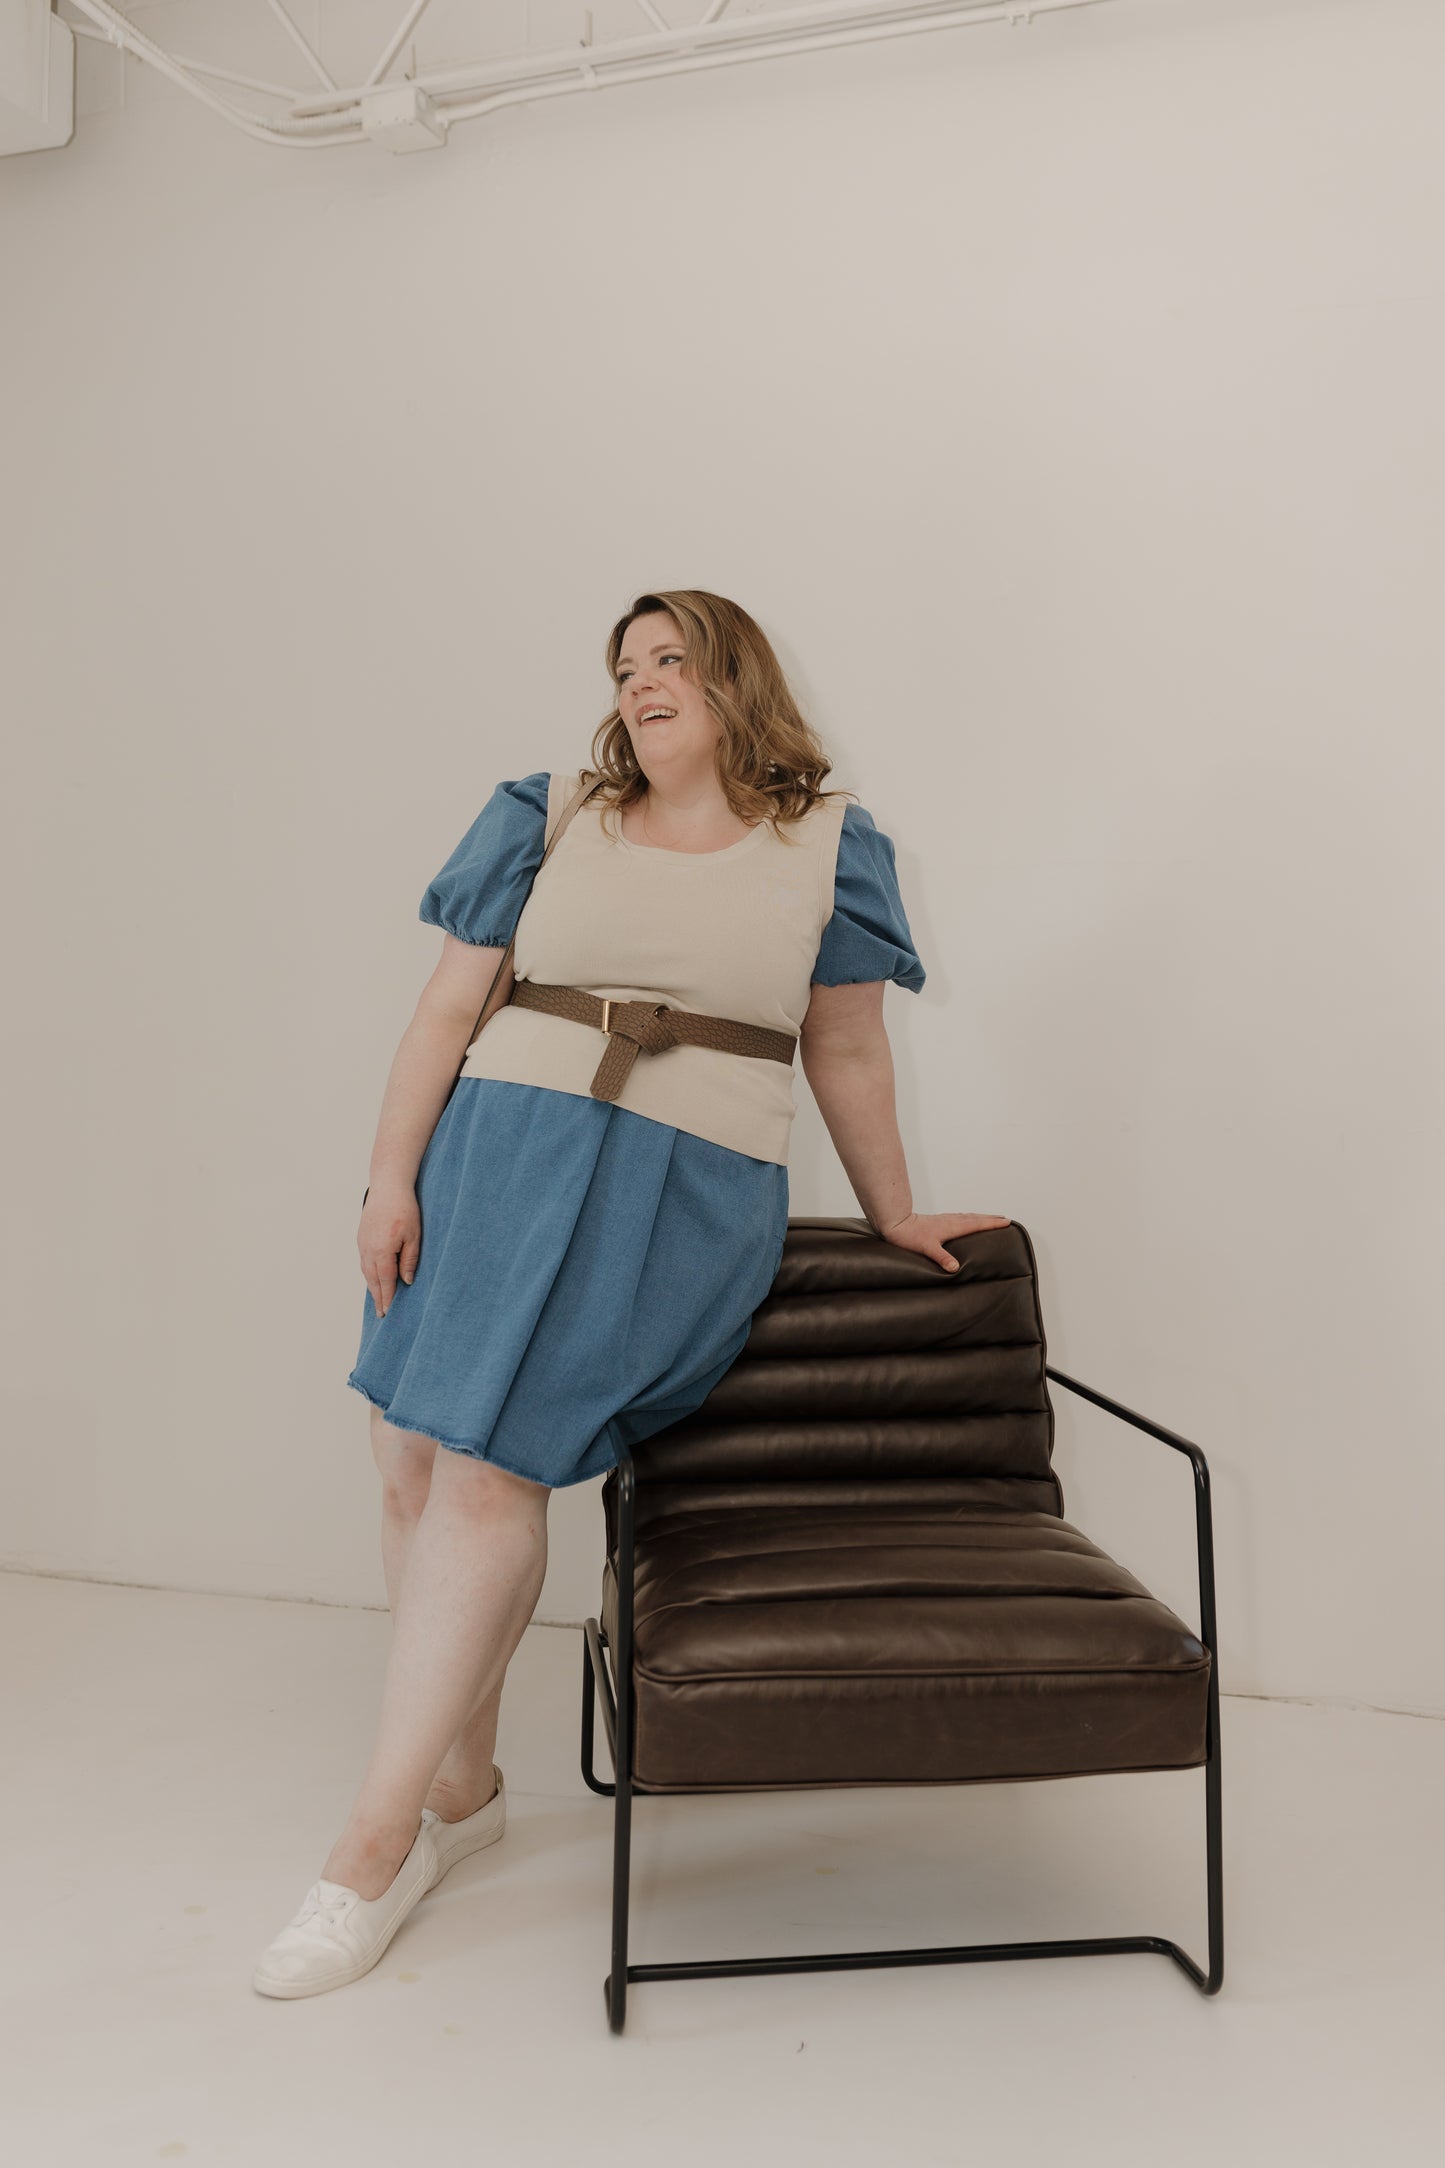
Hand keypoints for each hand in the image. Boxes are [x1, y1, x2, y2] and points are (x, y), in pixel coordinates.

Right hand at [359, 1179, 421, 1317]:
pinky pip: (364, 1261)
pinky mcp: (361, 1237)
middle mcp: (368, 1250)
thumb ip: (409, 1260)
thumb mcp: (414, 1235)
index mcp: (382, 1251)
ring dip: (372, 1287)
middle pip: (373, 1280)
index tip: (389, 1313)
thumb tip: (406, 1281)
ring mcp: (363, 1243)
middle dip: (378, 1298)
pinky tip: (373, 1278)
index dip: (388, 1298)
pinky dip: (368, 1274)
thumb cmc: (404, 1208)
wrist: (388, 1185)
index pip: (385, 1282)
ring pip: (366, 1272)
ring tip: (378, 1301)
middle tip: (381, 1315)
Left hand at [873, 1210, 1010, 1272]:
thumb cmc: (909, 1236)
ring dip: (981, 1217)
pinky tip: (967, 1221)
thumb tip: (955, 1268)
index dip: (992, 1224)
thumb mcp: (927, 1249)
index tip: (1007, 1221)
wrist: (895, 1224)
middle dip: (991, 1219)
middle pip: (975, 1218)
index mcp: (952, 1227)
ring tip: (991, 1219)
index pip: (977, 1224)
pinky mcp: (938, 1220)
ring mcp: (944, 1219)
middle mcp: (950, 1221)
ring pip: (968, 1217)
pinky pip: (959, 1218)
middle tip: (1005, 1218)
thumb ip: (941, 1257)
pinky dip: (969, 1218)